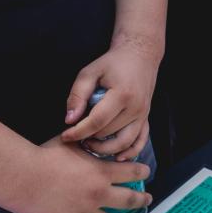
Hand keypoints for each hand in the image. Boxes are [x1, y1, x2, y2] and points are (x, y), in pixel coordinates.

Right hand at [24, 136, 151, 212]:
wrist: (23, 177)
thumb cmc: (44, 156)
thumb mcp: (72, 142)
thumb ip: (87, 140)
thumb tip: (93, 133)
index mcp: (101, 173)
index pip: (131, 173)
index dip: (142, 173)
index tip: (146, 174)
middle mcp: (97, 195)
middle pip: (128, 200)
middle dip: (141, 201)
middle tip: (147, 201)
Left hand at [62, 39, 160, 160]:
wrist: (141, 55)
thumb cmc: (114, 62)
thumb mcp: (90, 71)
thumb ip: (78, 95)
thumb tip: (69, 120)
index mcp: (122, 94)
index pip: (97, 122)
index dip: (78, 132)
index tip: (65, 135)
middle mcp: (136, 107)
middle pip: (108, 133)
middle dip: (88, 138)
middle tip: (75, 136)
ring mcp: (143, 114)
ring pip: (124, 142)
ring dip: (105, 148)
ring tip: (90, 144)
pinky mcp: (146, 117)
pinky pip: (141, 141)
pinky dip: (130, 152)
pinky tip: (117, 157)